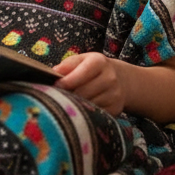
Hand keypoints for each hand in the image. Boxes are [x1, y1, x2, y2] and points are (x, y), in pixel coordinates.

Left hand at [53, 46, 174, 122]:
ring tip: (68, 101)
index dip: (66, 82)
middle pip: (83, 92)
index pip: (81, 74)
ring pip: (88, 104)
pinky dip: (85, 112)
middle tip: (58, 96)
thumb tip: (54, 73)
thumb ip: (67, 65)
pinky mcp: (115, 109)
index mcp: (99, 62)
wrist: (121, 80)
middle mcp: (110, 78)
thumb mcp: (82, 60)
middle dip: (68, 95)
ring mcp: (115, 95)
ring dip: (75, 105)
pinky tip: (81, 108)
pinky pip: (95, 114)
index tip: (55, 85)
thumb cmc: (93, 69)